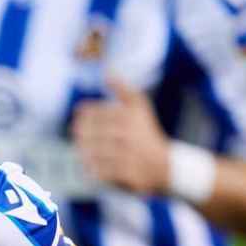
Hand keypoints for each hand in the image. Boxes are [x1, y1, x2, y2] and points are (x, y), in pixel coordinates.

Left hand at [71, 77, 170, 194]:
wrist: (166, 166)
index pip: (89, 114)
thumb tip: (108, 71)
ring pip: (89, 153)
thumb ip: (123, 88)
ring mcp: (125, 154)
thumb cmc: (146, 133)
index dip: (82, 119)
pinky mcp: (125, 173)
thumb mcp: (139, 107)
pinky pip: (97, 172)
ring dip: (84, 153)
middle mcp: (126, 134)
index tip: (80, 123)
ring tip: (85, 152)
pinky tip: (94, 167)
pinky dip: (92, 171)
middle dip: (80, 136)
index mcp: (126, 115)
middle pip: (86, 134)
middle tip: (80, 139)